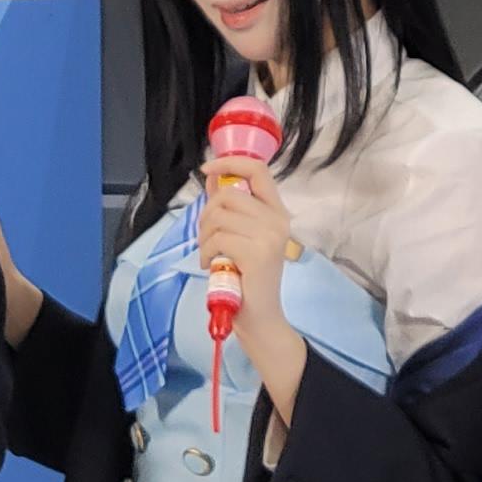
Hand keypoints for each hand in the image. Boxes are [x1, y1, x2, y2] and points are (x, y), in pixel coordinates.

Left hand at [194, 165, 294, 336]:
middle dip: (207, 214)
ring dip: (204, 237)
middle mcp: (278, 220)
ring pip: (219, 217)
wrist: (261, 318)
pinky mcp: (257, 253)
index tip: (208, 170)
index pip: (258, 170)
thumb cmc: (248, 279)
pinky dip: (206, 252)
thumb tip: (212, 178)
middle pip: (228, 195)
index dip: (230, 163)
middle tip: (207, 238)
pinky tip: (212, 265)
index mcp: (277, 213)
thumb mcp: (240, 237)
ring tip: (210, 255)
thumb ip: (229, 208)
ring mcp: (269, 236)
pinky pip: (217, 239)